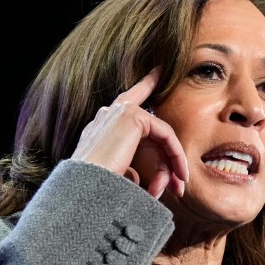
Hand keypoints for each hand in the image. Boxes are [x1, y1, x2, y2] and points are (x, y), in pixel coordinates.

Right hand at [70, 67, 188, 197]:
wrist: (83, 190)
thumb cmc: (98, 192)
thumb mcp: (118, 180)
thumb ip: (132, 172)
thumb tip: (147, 181)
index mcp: (97, 130)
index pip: (126, 106)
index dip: (144, 86)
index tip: (157, 72)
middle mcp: (105, 116)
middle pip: (149, 125)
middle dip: (169, 153)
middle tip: (180, 180)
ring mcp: (115, 112)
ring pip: (159, 133)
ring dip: (171, 162)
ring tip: (180, 186)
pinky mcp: (130, 115)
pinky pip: (165, 133)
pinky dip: (175, 155)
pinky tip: (180, 173)